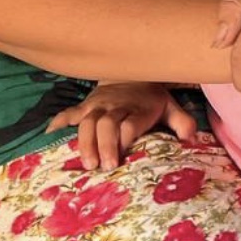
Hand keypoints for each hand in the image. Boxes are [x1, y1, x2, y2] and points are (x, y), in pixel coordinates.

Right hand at [46, 81, 195, 170]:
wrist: (132, 73)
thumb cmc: (152, 99)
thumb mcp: (170, 106)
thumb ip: (182, 121)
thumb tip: (192, 138)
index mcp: (139, 108)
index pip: (130, 122)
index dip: (125, 137)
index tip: (122, 157)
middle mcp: (117, 106)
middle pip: (107, 124)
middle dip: (104, 144)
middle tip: (102, 167)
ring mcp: (99, 105)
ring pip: (88, 121)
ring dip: (85, 142)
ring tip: (85, 163)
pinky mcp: (85, 105)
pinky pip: (70, 112)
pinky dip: (59, 122)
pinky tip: (49, 135)